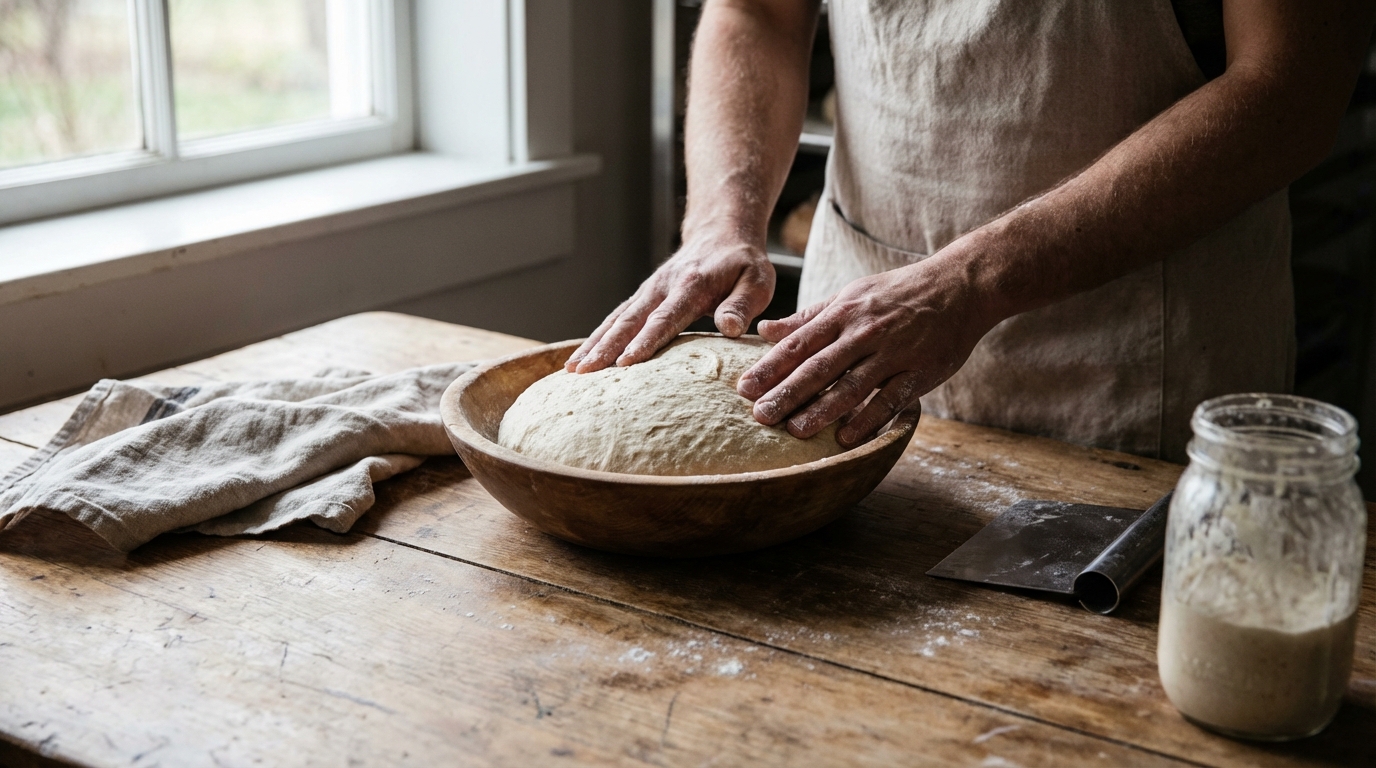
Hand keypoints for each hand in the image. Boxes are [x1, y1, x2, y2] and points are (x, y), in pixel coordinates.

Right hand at [565, 235, 775, 372]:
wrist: (721, 233)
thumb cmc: (743, 263)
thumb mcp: (756, 280)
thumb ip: (742, 305)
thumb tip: (730, 329)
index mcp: (691, 285)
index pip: (665, 317)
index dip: (646, 340)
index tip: (627, 362)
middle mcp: (662, 287)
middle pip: (630, 320)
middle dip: (606, 347)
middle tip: (585, 371)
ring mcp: (649, 290)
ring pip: (617, 319)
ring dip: (594, 343)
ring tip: (574, 369)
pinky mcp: (642, 296)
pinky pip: (616, 318)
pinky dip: (597, 337)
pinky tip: (582, 357)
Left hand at [736, 256, 997, 447]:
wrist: (958, 286)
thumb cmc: (896, 293)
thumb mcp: (849, 296)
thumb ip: (807, 318)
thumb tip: (765, 331)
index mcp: (843, 313)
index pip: (798, 344)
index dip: (769, 368)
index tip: (743, 389)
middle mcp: (864, 332)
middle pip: (818, 367)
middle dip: (786, 393)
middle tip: (759, 416)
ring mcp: (893, 352)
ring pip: (851, 385)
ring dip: (822, 410)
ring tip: (795, 430)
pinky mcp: (920, 370)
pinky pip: (890, 399)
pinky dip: (868, 419)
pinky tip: (846, 437)